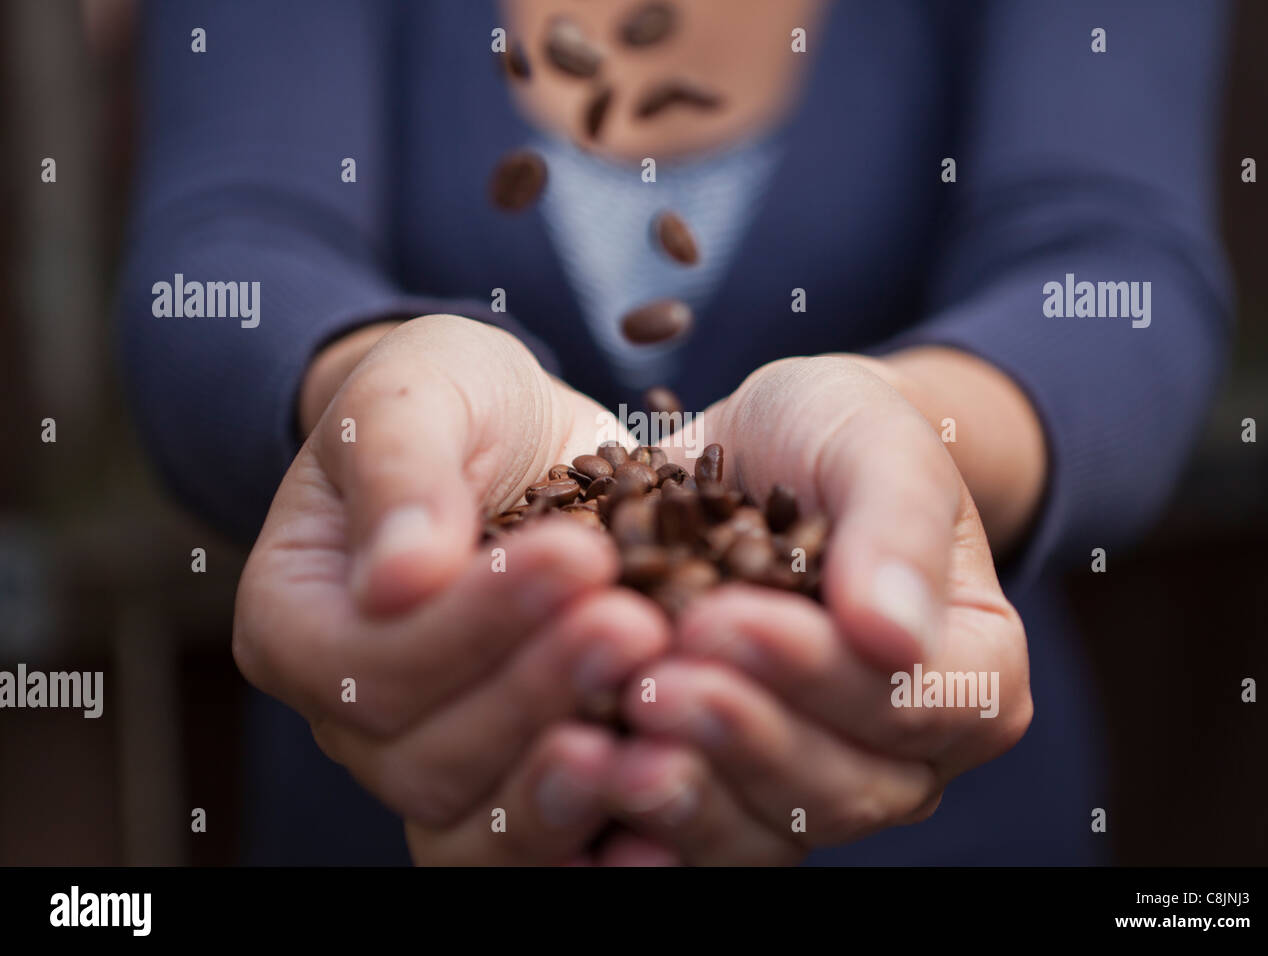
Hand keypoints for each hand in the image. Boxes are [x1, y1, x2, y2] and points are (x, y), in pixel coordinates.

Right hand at [233, 314, 670, 863]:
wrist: (519, 439)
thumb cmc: (453, 401)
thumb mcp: (419, 390)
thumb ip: (401, 469)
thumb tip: (398, 577)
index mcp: (299, 624)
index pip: (370, 662)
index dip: (473, 623)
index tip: (579, 554)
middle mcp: (353, 716)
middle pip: (426, 761)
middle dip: (538, 692)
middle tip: (638, 625)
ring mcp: (430, 763)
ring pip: (480, 828)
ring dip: (575, 786)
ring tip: (663, 722)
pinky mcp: (513, 778)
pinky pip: (544, 850)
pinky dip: (605, 839)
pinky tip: (673, 809)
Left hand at [604, 354, 1032, 863]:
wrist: (757, 452)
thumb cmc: (833, 435)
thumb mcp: (872, 440)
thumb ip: (897, 523)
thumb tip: (894, 634)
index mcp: (975, 671)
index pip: (917, 701)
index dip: (823, 674)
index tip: (729, 620)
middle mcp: (909, 750)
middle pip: (845, 785)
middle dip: (745, 736)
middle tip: (653, 684)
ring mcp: (823, 783)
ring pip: (773, 831)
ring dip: (691, 796)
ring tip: (610, 748)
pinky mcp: (738, 795)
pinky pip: (703, 840)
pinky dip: (646, 827)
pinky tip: (588, 786)